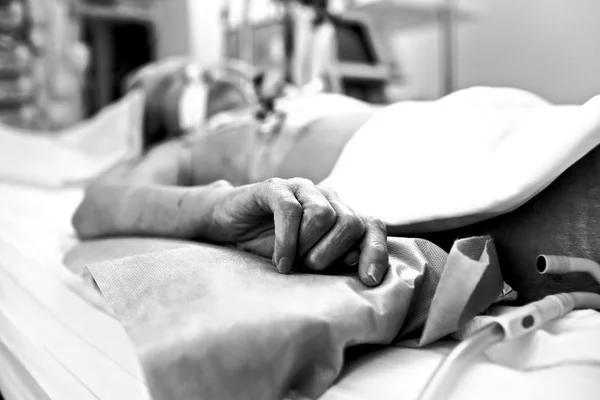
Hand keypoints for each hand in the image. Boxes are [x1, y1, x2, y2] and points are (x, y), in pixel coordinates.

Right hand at [207, 178, 388, 285]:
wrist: (228, 228)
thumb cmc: (271, 247)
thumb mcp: (306, 260)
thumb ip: (333, 259)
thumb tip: (357, 264)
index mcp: (340, 215)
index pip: (372, 226)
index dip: (376, 251)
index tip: (370, 280)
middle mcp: (326, 198)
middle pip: (351, 223)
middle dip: (333, 254)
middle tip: (309, 268)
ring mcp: (301, 189)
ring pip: (323, 215)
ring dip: (307, 246)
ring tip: (290, 262)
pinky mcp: (275, 188)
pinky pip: (290, 210)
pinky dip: (287, 241)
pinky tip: (280, 261)